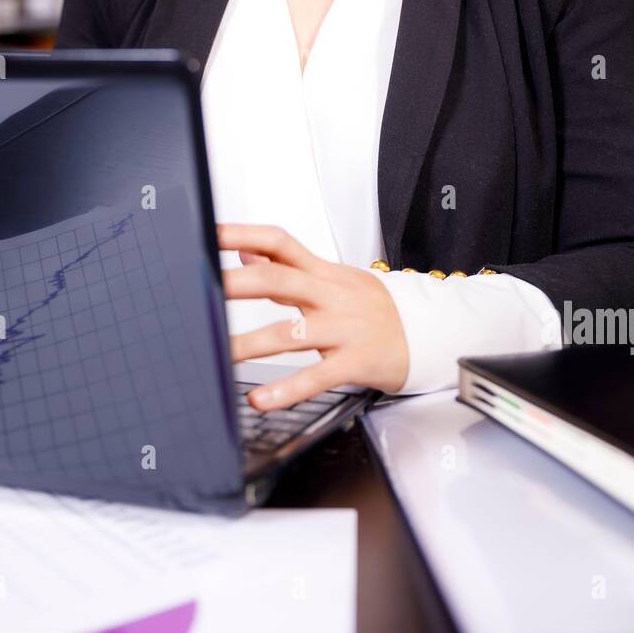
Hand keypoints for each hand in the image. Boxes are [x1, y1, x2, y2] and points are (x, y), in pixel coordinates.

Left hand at [217, 223, 408, 410]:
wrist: (431, 333)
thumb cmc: (375, 308)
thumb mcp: (333, 280)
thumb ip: (287, 267)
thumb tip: (246, 251)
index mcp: (324, 273)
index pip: (281, 242)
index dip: (244, 234)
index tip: (210, 233)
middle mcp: (331, 296)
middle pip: (280, 281)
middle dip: (238, 285)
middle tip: (202, 289)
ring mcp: (344, 329)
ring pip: (291, 333)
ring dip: (250, 344)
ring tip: (218, 354)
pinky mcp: (355, 362)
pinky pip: (317, 377)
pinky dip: (286, 390)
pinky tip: (260, 399)